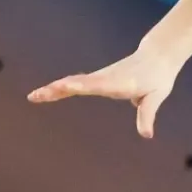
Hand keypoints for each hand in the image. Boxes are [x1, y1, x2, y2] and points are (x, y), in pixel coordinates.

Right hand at [28, 48, 182, 138]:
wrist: (157, 57)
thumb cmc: (158, 78)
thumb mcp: (156, 96)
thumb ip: (148, 114)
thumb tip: (146, 135)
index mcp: (119, 82)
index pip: (97, 84)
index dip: (82, 85)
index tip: (66, 85)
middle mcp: (105, 78)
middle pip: (78, 83)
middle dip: (58, 89)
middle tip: (36, 95)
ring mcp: (99, 77)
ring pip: (73, 82)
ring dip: (53, 89)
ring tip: (34, 96)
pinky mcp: (98, 79)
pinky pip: (76, 83)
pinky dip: (60, 88)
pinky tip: (46, 93)